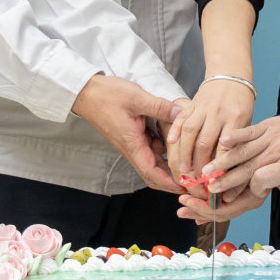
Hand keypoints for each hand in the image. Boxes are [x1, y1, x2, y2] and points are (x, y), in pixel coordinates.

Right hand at [70, 74, 180, 193]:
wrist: (86, 93)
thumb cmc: (107, 96)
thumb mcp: (137, 98)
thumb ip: (160, 107)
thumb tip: (181, 114)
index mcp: (133, 145)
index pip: (152, 174)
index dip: (169, 183)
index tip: (186, 186)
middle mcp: (132, 148)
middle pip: (154, 173)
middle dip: (172, 179)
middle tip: (192, 179)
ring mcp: (132, 143)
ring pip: (154, 160)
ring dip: (170, 163)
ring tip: (190, 160)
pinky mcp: (132, 136)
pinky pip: (151, 147)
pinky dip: (164, 148)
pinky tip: (176, 139)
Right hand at [166, 78, 255, 183]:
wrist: (231, 75)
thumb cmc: (242, 102)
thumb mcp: (247, 120)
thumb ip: (238, 143)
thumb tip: (231, 171)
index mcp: (235, 117)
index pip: (225, 148)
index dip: (219, 168)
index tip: (216, 183)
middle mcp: (217, 112)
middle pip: (204, 144)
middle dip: (199, 166)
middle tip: (198, 183)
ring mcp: (202, 107)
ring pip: (189, 133)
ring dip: (184, 154)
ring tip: (183, 171)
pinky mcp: (191, 104)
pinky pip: (180, 119)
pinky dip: (174, 132)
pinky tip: (170, 146)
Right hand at [176, 113, 279, 220]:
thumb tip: (272, 188)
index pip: (263, 179)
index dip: (252, 189)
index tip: (249, 194)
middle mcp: (278, 151)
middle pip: (248, 167)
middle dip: (227, 179)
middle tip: (210, 188)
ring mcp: (271, 136)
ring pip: (243, 150)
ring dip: (223, 161)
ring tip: (207, 170)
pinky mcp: (268, 126)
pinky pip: (249, 131)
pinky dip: (235, 137)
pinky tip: (221, 142)